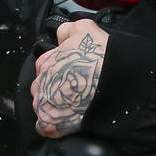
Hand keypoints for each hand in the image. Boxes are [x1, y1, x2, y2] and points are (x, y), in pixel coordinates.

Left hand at [31, 20, 108, 138]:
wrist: (116, 83)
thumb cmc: (102, 56)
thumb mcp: (85, 29)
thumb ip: (67, 30)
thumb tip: (61, 35)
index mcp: (46, 62)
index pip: (46, 64)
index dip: (62, 66)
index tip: (75, 70)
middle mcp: (40, 84)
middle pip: (43, 86)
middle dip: (56, 86)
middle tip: (78, 86)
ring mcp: (44, 106)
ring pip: (43, 105)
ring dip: (55, 105)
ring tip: (76, 103)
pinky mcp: (51, 124)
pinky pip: (45, 126)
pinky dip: (55, 124)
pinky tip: (69, 118)